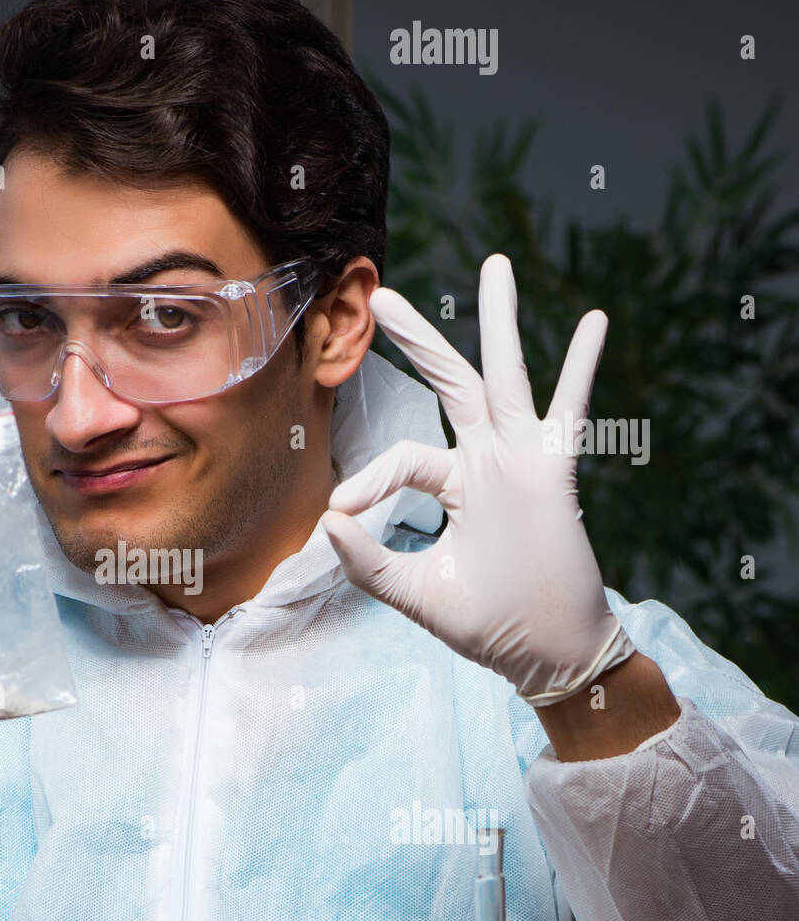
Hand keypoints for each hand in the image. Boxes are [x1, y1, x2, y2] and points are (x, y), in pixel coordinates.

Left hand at [322, 253, 634, 705]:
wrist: (546, 655)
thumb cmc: (487, 624)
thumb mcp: (414, 592)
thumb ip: (369, 561)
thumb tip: (327, 520)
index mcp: (454, 484)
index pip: (402, 457)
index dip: (367, 479)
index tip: (343, 509)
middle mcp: (486, 462)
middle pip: (449, 384)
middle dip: (418, 340)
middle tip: (383, 296)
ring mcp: (521, 463)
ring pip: (502, 379)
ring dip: (497, 322)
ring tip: (494, 265)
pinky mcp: (554, 475)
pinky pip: (568, 412)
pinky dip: (580, 369)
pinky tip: (593, 322)